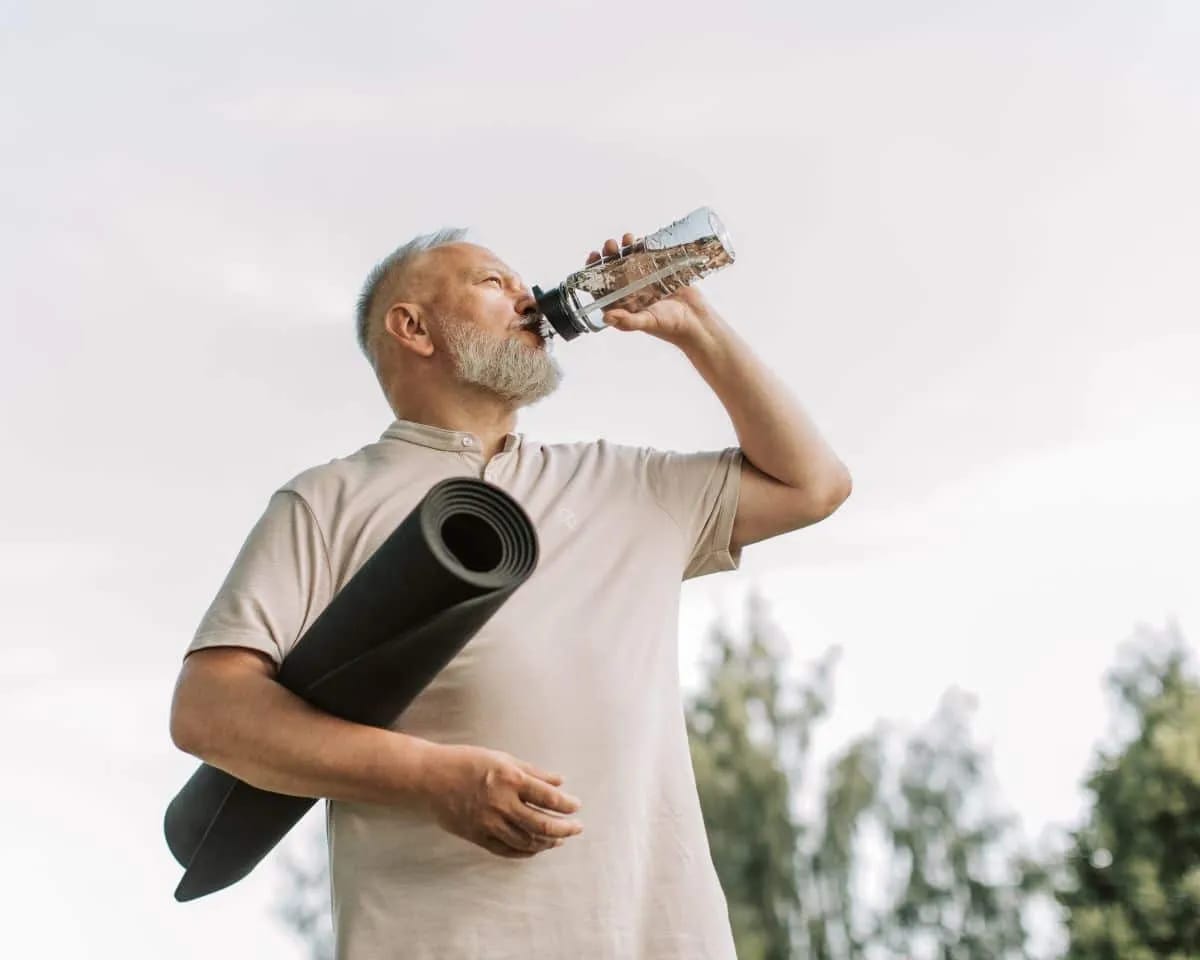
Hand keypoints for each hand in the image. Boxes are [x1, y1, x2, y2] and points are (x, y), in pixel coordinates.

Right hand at [420, 744, 583, 858]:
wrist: (431, 777)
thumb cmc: (467, 761)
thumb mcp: (503, 758)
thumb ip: (533, 772)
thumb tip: (559, 782)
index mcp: (511, 779)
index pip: (549, 798)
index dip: (567, 805)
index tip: (576, 807)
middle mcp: (502, 804)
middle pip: (542, 825)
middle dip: (564, 829)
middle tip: (576, 829)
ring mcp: (489, 823)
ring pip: (526, 842)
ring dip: (546, 843)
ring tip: (558, 840)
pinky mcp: (477, 836)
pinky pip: (506, 850)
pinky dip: (524, 852)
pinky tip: (534, 849)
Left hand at [585, 232, 720, 347]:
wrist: (697, 320)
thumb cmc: (670, 326)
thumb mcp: (648, 322)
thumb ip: (627, 321)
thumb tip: (606, 317)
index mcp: (622, 305)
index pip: (602, 286)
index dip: (594, 271)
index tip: (593, 256)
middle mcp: (630, 292)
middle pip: (614, 270)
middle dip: (610, 256)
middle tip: (611, 245)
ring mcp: (644, 281)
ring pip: (630, 261)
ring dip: (625, 248)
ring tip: (627, 238)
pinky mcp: (659, 272)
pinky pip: (647, 257)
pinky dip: (642, 248)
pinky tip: (640, 240)